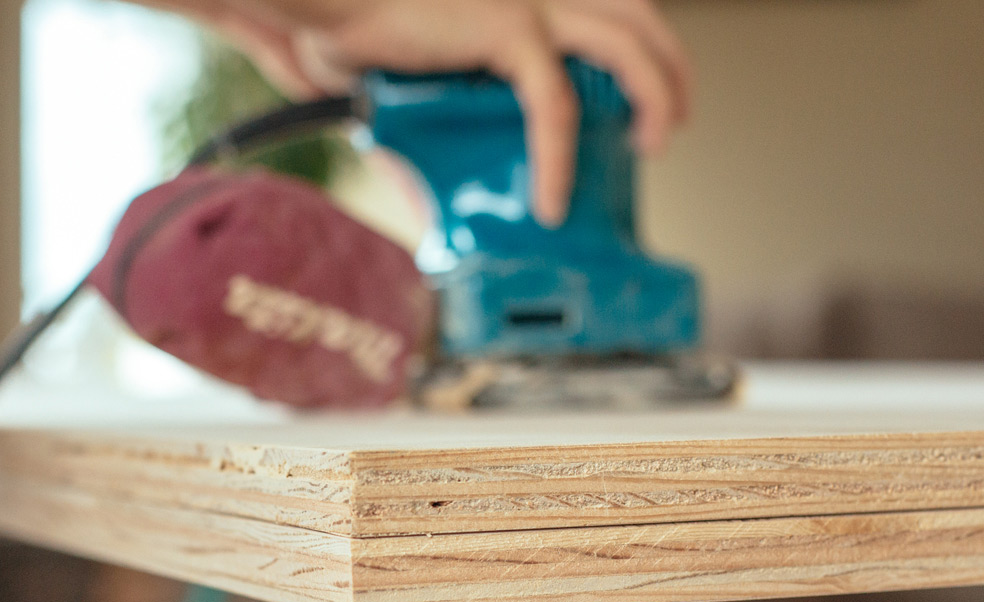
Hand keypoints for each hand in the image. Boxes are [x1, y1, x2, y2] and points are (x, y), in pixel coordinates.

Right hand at [167, 0, 692, 226]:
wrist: (314, 3)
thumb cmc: (342, 28)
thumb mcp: (402, 89)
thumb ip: (428, 134)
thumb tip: (428, 199)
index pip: (599, 9)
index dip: (632, 48)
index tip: (631, 100)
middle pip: (635, 12)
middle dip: (668, 64)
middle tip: (668, 119)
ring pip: (626, 42)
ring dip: (656, 92)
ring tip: (653, 143)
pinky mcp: (505, 27)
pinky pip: (554, 103)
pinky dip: (558, 156)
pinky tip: (552, 200)